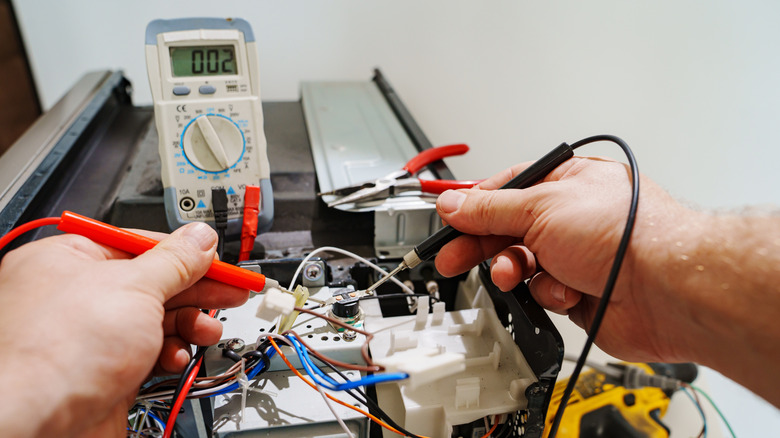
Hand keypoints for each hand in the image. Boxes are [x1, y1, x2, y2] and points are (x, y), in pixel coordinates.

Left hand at [0, 223, 248, 436]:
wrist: (38, 430)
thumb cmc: (57, 355)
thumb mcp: (134, 289)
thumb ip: (175, 261)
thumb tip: (200, 239)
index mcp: (68, 260)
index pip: (138, 244)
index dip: (183, 252)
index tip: (218, 259)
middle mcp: (75, 297)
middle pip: (152, 282)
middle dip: (196, 291)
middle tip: (232, 291)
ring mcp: (89, 338)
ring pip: (155, 321)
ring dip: (188, 325)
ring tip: (205, 329)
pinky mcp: (104, 373)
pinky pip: (149, 353)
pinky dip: (169, 353)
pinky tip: (176, 357)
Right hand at [434, 157, 692, 362]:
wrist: (665, 288)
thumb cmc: (626, 233)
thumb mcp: (541, 206)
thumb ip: (489, 208)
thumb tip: (455, 203)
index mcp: (565, 183)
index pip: (506, 189)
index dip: (474, 206)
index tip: (449, 220)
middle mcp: (570, 217)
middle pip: (508, 229)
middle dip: (481, 244)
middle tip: (452, 257)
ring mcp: (575, 255)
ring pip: (522, 264)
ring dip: (517, 270)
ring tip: (518, 273)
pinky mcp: (578, 290)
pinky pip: (542, 292)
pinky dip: (549, 292)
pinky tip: (567, 289)